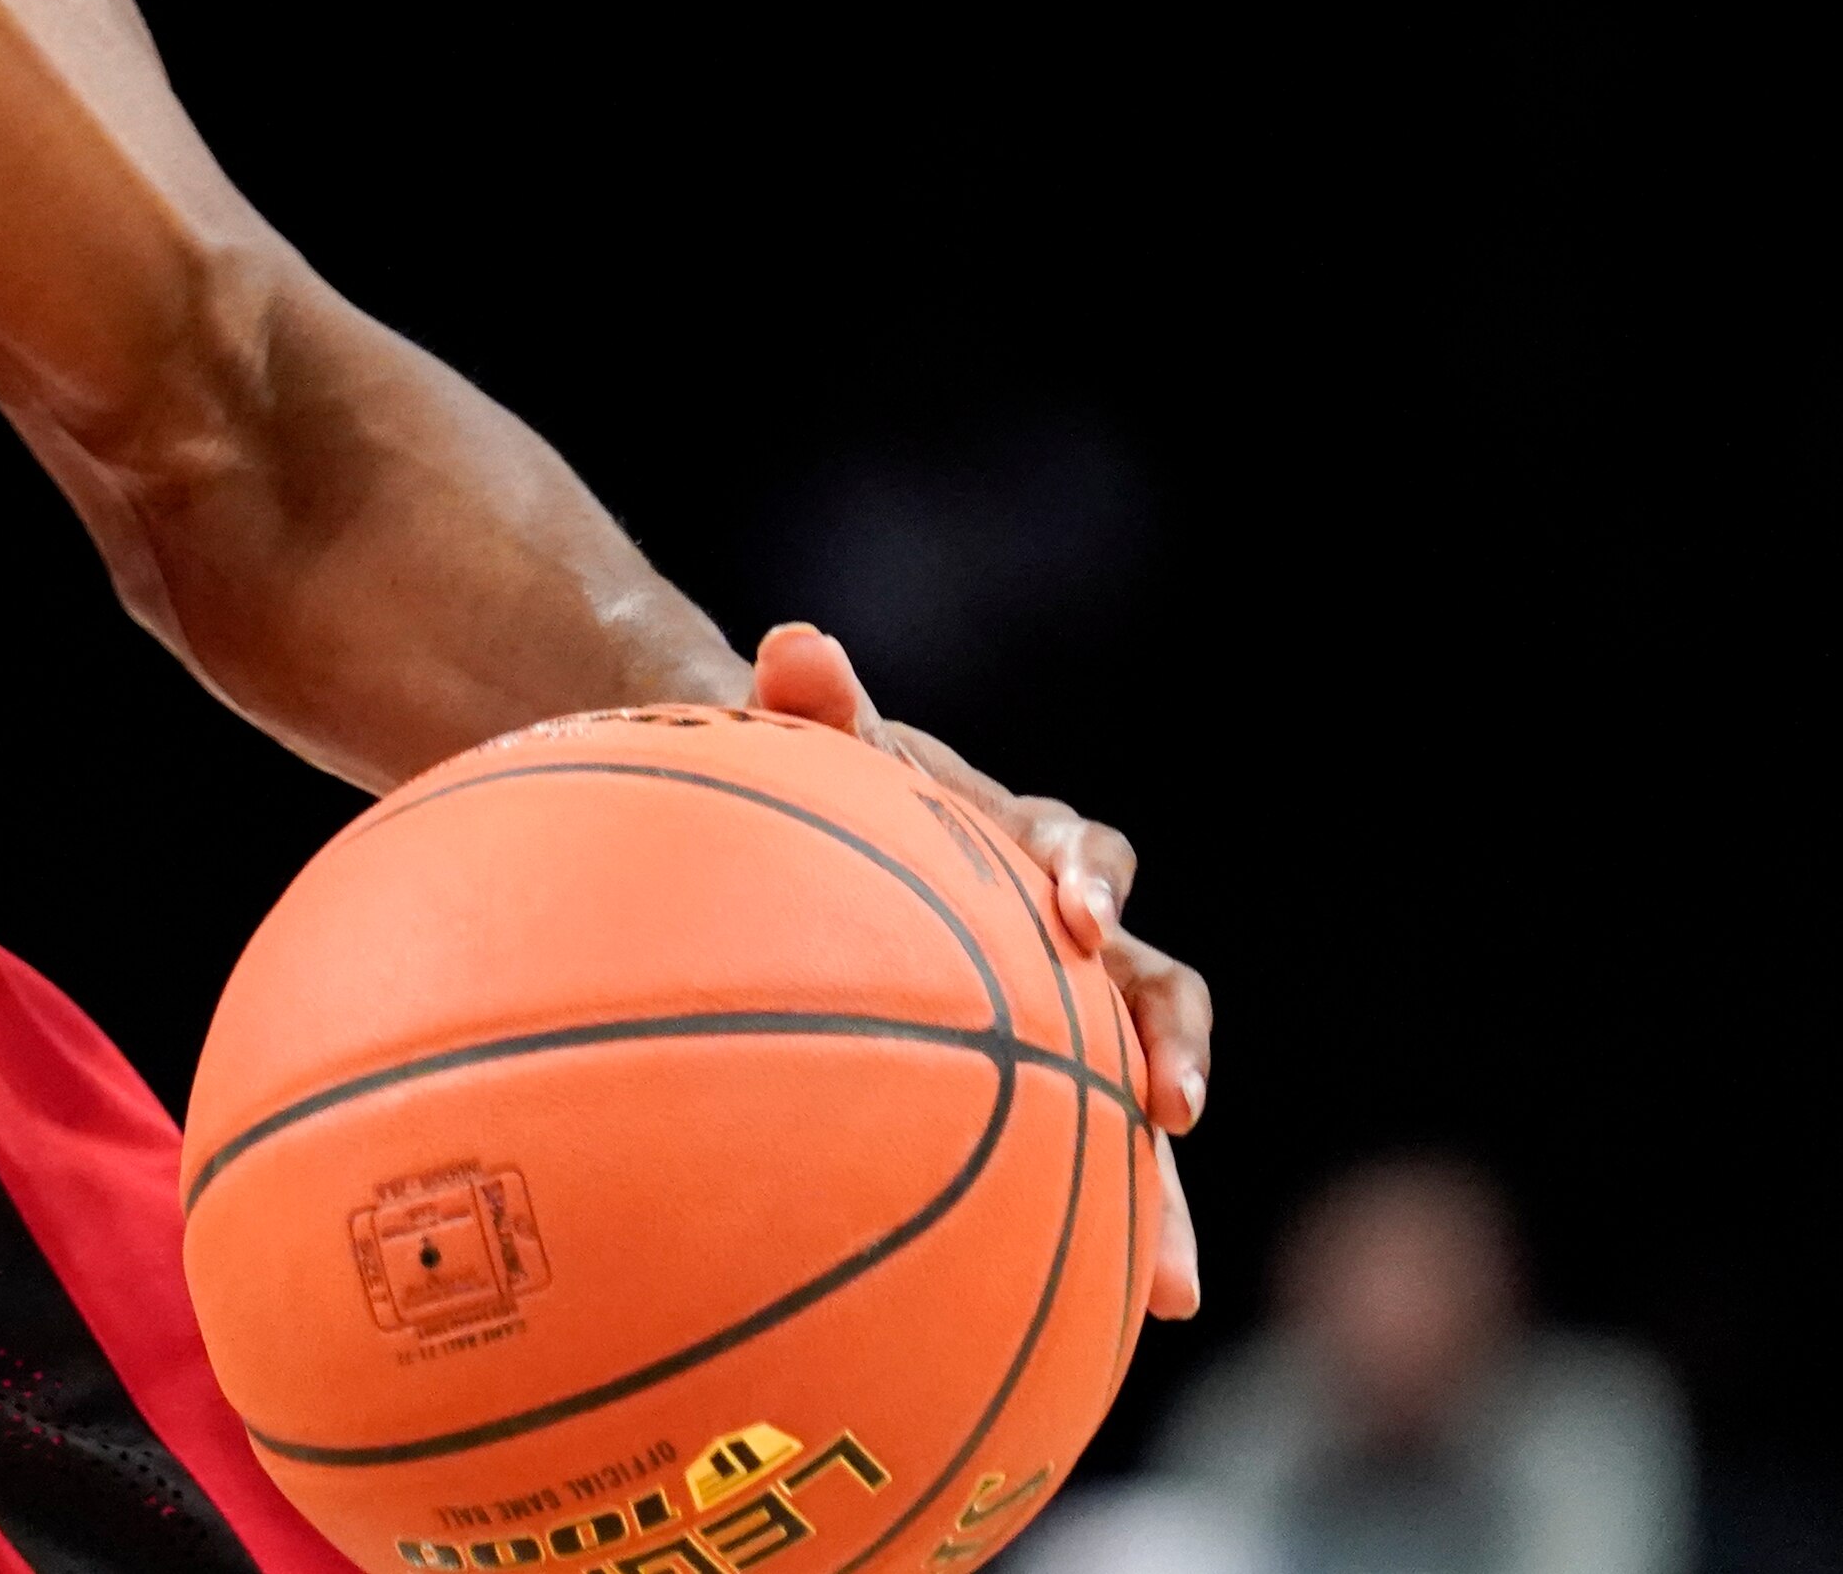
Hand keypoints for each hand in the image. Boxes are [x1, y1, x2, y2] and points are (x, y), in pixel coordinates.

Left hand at [753, 620, 1211, 1318]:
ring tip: (1172, 1283)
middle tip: (1175, 1106)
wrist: (815, 842)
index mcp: (1024, 843)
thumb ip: (814, 706)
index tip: (1077, 916)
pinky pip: (1093, 1164)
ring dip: (1164, 1187)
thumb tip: (793, 642)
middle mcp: (1069, 931)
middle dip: (1174, 1047)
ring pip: (1139, 1097)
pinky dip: (1113, 1234)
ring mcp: (1067, 1016)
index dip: (1090, 878)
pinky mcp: (1047, 1088)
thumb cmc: (818, 792)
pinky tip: (1122, 1326)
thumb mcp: (814, 750)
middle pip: (1152, 988)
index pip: (1082, 851)